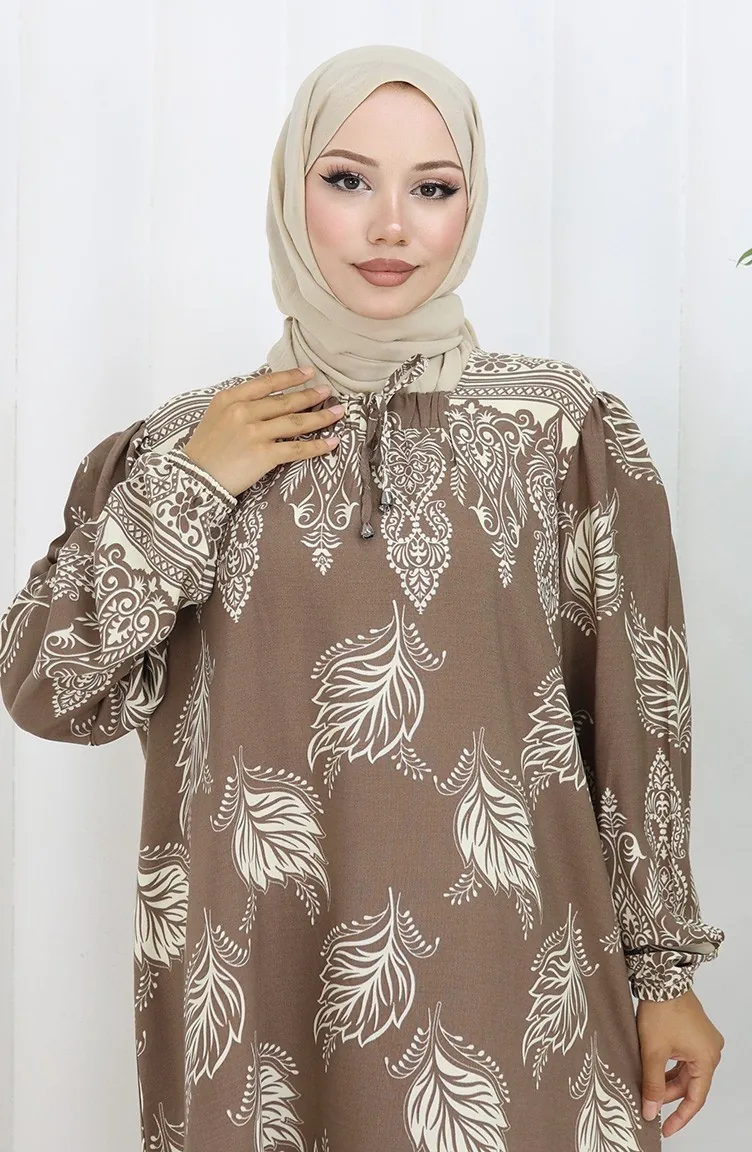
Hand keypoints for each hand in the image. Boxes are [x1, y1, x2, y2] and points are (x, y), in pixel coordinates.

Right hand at [182, 366, 341, 497]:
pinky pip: (296, 448)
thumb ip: (240, 403)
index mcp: (231, 398)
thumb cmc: (206, 449)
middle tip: (328, 392)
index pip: (267, 382)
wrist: (196, 478)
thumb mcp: (217, 415)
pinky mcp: (263, 455)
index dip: (290, 376)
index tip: (308, 372)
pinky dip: (317, 446)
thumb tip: (269, 394)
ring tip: (338, 413)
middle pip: (285, 401)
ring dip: (321, 417)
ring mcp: (254, 433)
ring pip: (296, 422)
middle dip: (311, 395)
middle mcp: (243, 412)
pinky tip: (331, 442)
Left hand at [637, 987, 723, 1137]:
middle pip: (690, 1084)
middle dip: (669, 1095)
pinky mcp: (695, 1032)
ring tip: (648, 1088)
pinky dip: (671, 1066)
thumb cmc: (661, 1010)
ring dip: (668, 1080)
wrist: (661, 978)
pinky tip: (655, 1070)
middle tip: (649, 1105)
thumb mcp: (653, 1052)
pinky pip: (685, 1058)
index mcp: (707, 1058)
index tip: (665, 1128)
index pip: (695, 1098)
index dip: (679, 1117)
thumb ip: (652, 1084)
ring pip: (686, 1071)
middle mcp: (711, 1050)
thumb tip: (651, 1110)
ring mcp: (704, 1040)